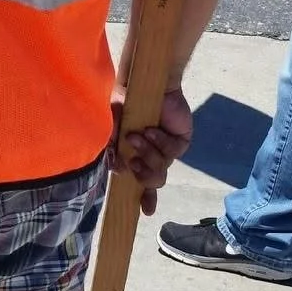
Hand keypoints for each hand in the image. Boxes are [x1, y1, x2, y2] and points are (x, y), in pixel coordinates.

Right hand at [110, 86, 192, 216]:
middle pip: (153, 181)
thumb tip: (113, 166)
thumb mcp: (113, 120)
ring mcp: (166, 149)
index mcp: (135, 154)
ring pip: (162, 169)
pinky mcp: (180, 141)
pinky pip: (171, 151)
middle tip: (133, 162)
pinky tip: (151, 129)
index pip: (139, 182)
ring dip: (147, 155)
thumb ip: (111, 142)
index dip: (144, 198)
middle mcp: (152, 155)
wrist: (146, 79)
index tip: (145, 211)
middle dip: (143, 174)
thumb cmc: (126, 99)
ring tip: (137, 136)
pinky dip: (158, 142)